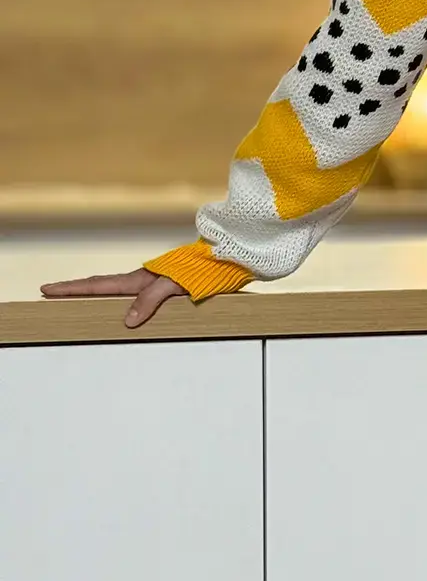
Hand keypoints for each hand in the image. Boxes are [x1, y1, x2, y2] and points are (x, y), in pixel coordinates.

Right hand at [39, 268, 188, 329]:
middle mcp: (141, 280)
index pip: (97, 284)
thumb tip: (127, 320)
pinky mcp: (165, 289)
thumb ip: (151, 299)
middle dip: (75, 291)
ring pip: (117, 292)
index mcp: (138, 279)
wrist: (225, 260)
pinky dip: (121, 303)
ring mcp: (152, 283)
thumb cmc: (202, 270)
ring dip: (96, 296)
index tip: (46, 289)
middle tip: (51, 294)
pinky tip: (122, 312)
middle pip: (101, 286)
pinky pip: (136, 298)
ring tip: (77, 303)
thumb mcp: (174, 284)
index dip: (71, 288)